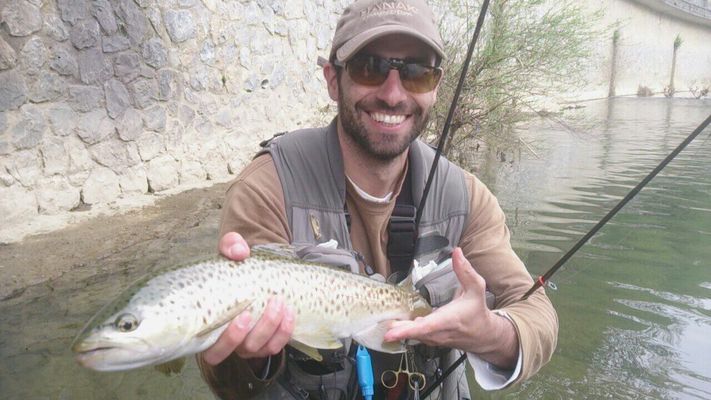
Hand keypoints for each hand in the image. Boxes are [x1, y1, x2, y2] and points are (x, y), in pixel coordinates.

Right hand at [201, 233, 295, 366]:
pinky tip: (290, 312)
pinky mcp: (266, 341)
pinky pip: (276, 345)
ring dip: (274, 328)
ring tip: (282, 303)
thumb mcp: (229, 251)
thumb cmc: (232, 265)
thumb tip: (240, 252)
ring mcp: (248, 344)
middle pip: (243, 350)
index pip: (213, 351)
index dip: (229, 340)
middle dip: (260, 330)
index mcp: (210, 327)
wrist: (252, 268)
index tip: (244, 315)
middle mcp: (229, 342)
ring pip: (261, 349)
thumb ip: (230, 245)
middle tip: (273, 303)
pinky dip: (285, 331)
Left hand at [384, 247, 517, 368]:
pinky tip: (393, 324)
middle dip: (397, 330)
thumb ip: (465, 271)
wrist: (483, 335)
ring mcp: (434, 339)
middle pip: (414, 333)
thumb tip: (457, 253)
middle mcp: (439, 332)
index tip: (391, 331)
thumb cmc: (477, 311)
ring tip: (384, 322)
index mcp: (449, 319)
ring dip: (398, 330)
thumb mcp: (476, 288)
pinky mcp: (430, 341)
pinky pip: (414, 337)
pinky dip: (403, 332)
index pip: (426, 327)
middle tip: (381, 325)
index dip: (407, 330)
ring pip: (412, 336)